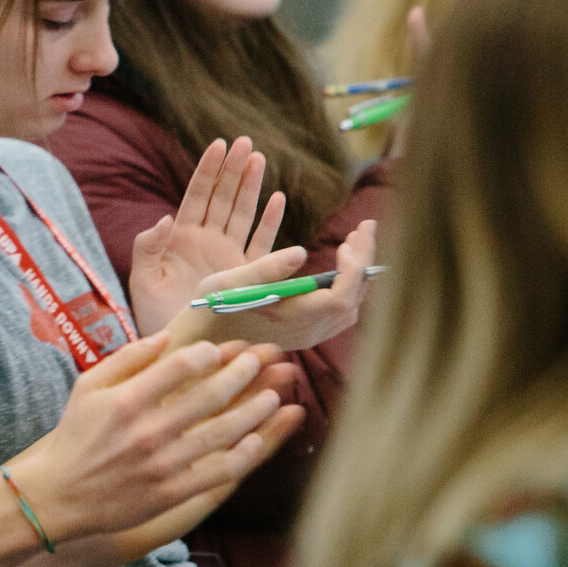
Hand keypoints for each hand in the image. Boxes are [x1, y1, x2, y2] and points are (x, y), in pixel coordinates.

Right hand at [6, 332, 286, 544]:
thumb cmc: (75, 437)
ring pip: (222, 432)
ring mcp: (162, 464)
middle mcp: (147, 431)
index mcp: (126, 400)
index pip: (181, 366)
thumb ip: (128, 358)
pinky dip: (242, 455)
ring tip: (273, 395)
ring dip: (254, 410)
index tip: (222, 349)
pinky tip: (256, 439)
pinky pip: (217, 472)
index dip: (210, 353)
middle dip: (243, 373)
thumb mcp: (89, 386)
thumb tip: (166, 337)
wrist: (58, 497)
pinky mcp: (170, 493)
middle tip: (261, 360)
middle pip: (210, 395)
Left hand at [127, 136, 286, 334]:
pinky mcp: (245, 276)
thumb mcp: (142, 280)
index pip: (198, 195)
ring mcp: (227, 257)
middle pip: (223, 198)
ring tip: (259, 158)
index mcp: (181, 238)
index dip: (208, 170)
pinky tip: (277, 199)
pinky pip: (260, 244)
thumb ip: (148, 247)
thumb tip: (165, 218)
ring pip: (242, 214)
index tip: (218, 144)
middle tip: (245, 142)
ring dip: (251, 187)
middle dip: (234, 169)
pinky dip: (269, 222)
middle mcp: (207, 242)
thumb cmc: (152, 316)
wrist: (175, 349)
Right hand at [165, 219, 379, 352]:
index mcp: (290, 318)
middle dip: (363, 261)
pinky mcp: (305, 332)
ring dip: (358, 273)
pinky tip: (343, 264)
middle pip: (353, 299)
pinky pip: (341, 311)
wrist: (202, 339)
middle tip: (364, 226)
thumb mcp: (229, 282)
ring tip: (355, 240)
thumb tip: (301, 253)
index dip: (352, 270)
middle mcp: (305, 332)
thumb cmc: (210, 308)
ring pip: (351, 307)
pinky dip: (348, 285)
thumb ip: (266, 268)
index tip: (346, 242)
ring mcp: (308, 335)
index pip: (340, 298)